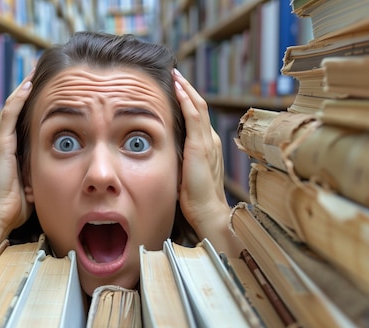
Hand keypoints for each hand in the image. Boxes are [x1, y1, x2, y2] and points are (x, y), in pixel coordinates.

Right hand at [0, 69, 34, 239]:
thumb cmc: (16, 203)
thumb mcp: (34, 179)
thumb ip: (42, 167)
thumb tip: (60, 163)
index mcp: (9, 147)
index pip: (21, 117)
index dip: (32, 100)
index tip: (49, 87)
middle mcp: (1, 140)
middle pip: (15, 106)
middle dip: (28, 87)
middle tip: (42, 69)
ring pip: (12, 106)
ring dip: (24, 87)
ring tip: (35, 69)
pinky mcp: (0, 144)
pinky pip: (9, 115)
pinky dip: (18, 99)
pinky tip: (28, 85)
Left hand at [173, 69, 229, 239]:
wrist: (207, 212)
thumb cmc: (194, 200)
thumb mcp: (183, 174)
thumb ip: (176, 160)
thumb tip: (157, 153)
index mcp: (207, 146)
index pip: (197, 117)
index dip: (188, 101)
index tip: (176, 88)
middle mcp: (211, 139)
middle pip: (199, 106)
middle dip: (187, 88)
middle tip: (175, 73)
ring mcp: (208, 141)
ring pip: (198, 106)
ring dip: (186, 88)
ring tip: (175, 74)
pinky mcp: (201, 145)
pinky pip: (194, 115)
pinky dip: (186, 99)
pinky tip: (178, 88)